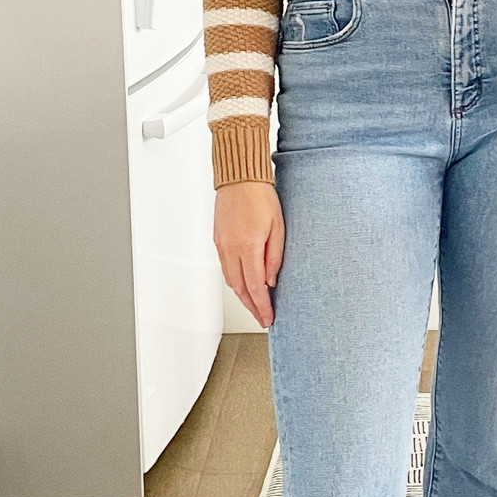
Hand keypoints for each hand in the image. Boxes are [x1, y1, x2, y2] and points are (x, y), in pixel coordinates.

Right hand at [214, 181, 284, 328]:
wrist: (239, 178)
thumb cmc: (261, 197)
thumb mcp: (278, 227)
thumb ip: (274, 257)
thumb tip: (271, 281)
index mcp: (248, 247)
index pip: (255, 287)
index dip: (262, 306)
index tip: (268, 318)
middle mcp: (231, 249)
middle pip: (240, 289)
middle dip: (252, 307)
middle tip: (262, 318)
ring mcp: (222, 246)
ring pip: (231, 281)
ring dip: (243, 297)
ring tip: (255, 306)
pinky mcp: (218, 241)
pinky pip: (226, 269)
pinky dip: (235, 282)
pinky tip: (244, 285)